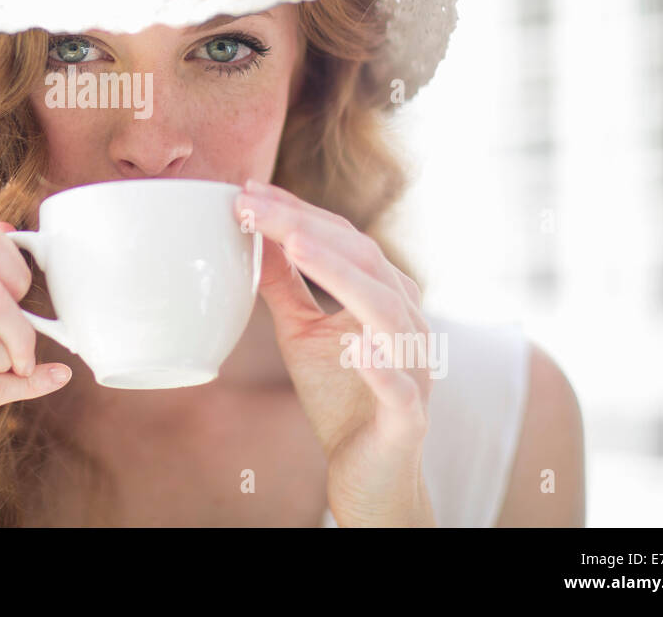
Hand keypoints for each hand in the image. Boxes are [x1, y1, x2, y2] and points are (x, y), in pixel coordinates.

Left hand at [235, 179, 434, 526]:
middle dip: (307, 226)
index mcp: (386, 296)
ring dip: (341, 275)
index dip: (298, 211)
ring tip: (296, 243)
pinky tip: (356, 345)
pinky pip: (399, 387)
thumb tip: (253, 236)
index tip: (249, 190)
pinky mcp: (408, 415)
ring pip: (386, 311)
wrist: (370, 472)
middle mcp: (407, 322)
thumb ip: (285, 285)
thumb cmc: (340, 396)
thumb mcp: (302, 332)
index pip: (345, 239)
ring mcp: (413, 367)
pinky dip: (379, 364)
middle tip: (253, 204)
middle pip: (364, 260)